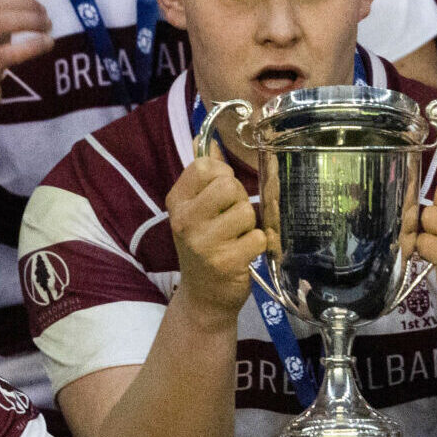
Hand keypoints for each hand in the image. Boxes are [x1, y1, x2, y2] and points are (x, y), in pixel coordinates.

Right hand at [165, 154, 263, 323]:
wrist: (203, 298)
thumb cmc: (204, 247)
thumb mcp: (195, 210)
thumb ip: (205, 176)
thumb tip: (210, 139)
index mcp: (177, 202)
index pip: (204, 166)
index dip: (223, 176)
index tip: (221, 196)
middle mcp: (185, 220)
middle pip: (229, 185)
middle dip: (239, 200)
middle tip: (232, 221)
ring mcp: (203, 243)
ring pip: (246, 211)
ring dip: (249, 225)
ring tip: (237, 239)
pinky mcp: (226, 262)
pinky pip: (259, 237)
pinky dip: (259, 245)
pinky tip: (244, 254)